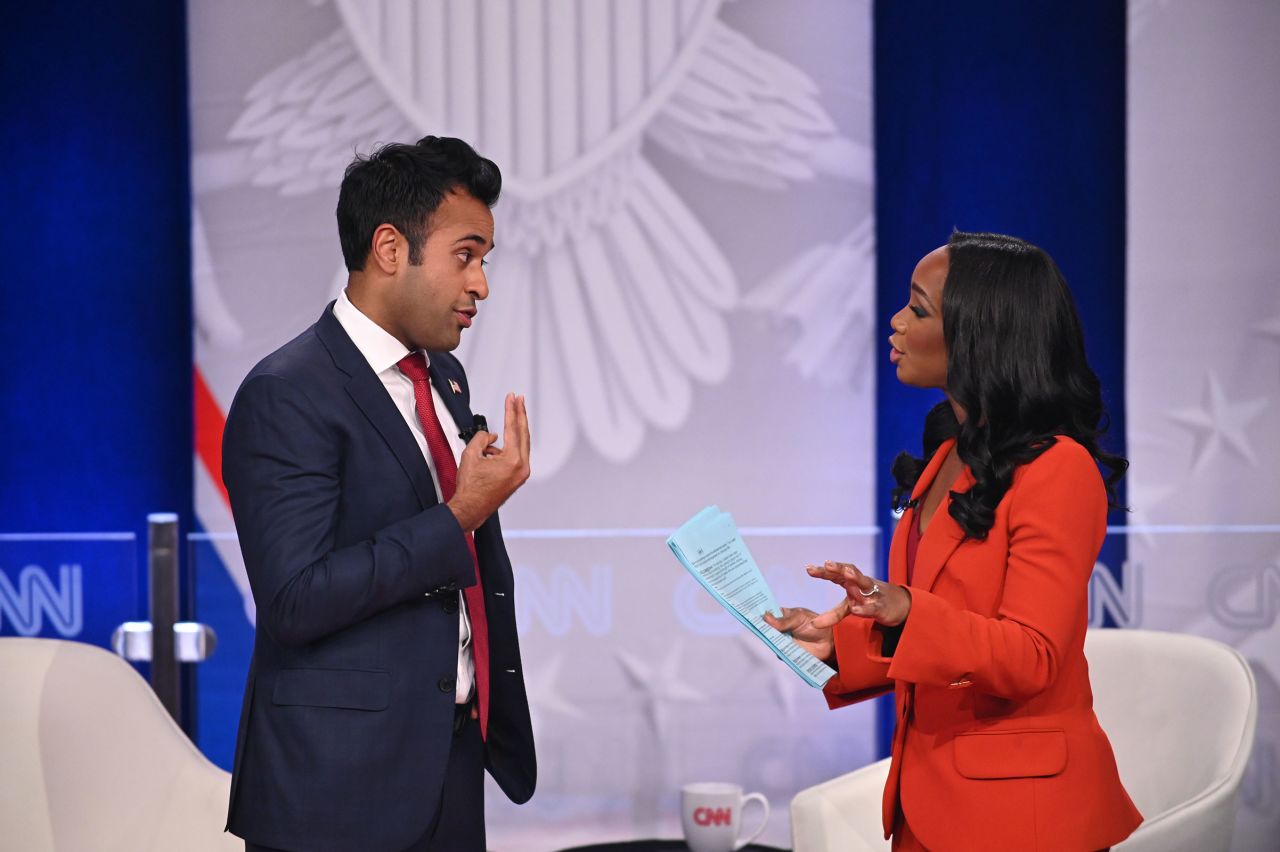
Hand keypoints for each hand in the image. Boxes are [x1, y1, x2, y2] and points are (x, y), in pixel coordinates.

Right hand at [448, 394, 530, 532]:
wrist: (470, 509)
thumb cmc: (470, 488)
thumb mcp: (471, 455)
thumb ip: (482, 439)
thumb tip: (491, 436)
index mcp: (513, 461)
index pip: (513, 428)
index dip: (511, 410)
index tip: (512, 398)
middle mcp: (522, 468)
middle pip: (523, 434)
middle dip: (519, 415)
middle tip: (518, 400)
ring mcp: (521, 474)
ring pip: (518, 446)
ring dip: (507, 438)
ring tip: (486, 447)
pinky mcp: (516, 478)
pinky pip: (513, 457)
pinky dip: (503, 451)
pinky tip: (488, 456)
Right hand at [762, 604, 847, 664]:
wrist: (829, 642)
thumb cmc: (816, 625)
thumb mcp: (800, 618)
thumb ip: (784, 620)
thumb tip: (765, 617)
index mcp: (781, 616)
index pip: (766, 614)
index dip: (757, 613)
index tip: (747, 610)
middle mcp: (779, 629)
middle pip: (765, 629)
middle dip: (760, 627)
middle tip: (754, 624)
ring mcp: (782, 641)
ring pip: (770, 641)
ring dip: (769, 640)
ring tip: (768, 636)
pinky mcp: (787, 653)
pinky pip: (779, 653)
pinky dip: (779, 651)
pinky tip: (780, 647)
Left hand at [807, 561, 910, 627]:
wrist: (901, 606)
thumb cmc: (871, 601)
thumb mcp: (851, 607)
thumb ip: (834, 614)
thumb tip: (813, 624)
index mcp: (852, 582)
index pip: (836, 574)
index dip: (823, 571)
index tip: (808, 568)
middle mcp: (862, 584)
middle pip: (849, 572)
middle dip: (838, 568)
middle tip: (826, 564)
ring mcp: (873, 593)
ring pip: (864, 583)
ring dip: (855, 577)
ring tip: (845, 573)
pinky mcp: (882, 607)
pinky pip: (873, 606)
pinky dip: (865, 607)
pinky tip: (856, 609)